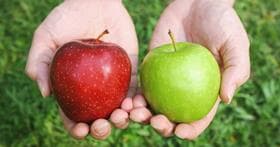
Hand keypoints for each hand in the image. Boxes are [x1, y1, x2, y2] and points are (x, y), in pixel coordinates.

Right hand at [25, 0, 137, 139]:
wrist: (96, 2)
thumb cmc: (68, 18)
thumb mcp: (46, 37)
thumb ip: (40, 63)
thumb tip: (45, 94)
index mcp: (72, 87)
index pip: (73, 114)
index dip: (76, 128)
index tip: (81, 130)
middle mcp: (92, 89)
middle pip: (98, 118)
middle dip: (101, 128)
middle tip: (102, 124)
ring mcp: (112, 83)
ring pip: (119, 110)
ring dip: (121, 120)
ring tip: (121, 116)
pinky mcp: (129, 73)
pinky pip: (135, 92)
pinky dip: (136, 102)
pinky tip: (134, 105)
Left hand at [130, 0, 249, 139]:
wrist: (197, 2)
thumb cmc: (222, 22)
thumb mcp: (236, 44)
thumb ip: (236, 71)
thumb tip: (226, 99)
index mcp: (206, 91)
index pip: (199, 117)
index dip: (190, 129)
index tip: (180, 131)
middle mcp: (184, 90)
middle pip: (172, 116)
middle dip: (162, 126)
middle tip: (155, 122)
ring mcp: (167, 80)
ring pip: (153, 105)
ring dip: (142, 115)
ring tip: (135, 114)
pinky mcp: (152, 67)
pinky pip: (141, 86)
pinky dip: (134, 95)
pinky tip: (128, 100)